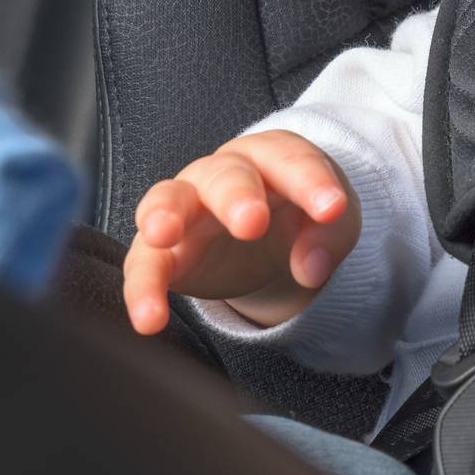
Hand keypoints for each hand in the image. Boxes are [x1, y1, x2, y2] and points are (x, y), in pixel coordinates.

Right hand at [123, 129, 361, 331]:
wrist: (269, 233)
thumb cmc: (300, 212)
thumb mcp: (332, 221)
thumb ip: (329, 237)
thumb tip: (310, 267)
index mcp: (272, 156)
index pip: (291, 158)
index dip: (311, 181)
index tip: (332, 209)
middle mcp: (224, 173)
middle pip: (226, 174)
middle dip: (237, 195)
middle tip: (252, 222)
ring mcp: (187, 206)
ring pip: (168, 198)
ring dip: (164, 213)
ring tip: (164, 234)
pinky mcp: (163, 250)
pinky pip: (144, 264)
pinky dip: (142, 288)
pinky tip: (149, 318)